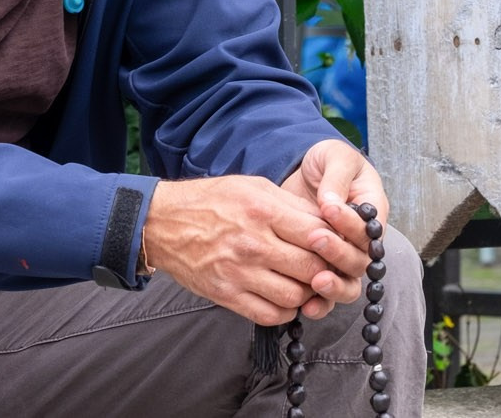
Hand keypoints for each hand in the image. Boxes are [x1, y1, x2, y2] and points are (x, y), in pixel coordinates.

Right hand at [140, 175, 365, 325]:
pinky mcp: (226, 295)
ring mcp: (239, 272)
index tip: (336, 245)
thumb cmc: (213, 200)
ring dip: (306, 294)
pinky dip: (285, 311)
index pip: (318, 234)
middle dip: (325, 271)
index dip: (334, 243)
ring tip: (304, 282)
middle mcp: (253, 243)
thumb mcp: (254, 186)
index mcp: (263, 211)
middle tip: (326, 268)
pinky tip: (284, 298)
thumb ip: (290, 205)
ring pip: (294, 296)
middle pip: (311, 268)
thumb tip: (327, 222)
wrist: (164, 222)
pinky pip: (269, 315)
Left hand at [280, 140, 390, 317]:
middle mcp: (360, 241)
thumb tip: (331, 204)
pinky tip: (305, 305)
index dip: (350, 224)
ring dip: (334, 286)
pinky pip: (327, 296)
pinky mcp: (320, 268)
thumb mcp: (335, 157)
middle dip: (339, 253)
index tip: (328, 209)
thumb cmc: (328, 160)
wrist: (305, 172)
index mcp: (371, 211)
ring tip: (316, 281)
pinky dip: (320, 303)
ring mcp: (341, 257)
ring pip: (348, 283)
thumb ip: (336, 178)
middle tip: (315, 239)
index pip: (368, 228)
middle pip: (360, 260)